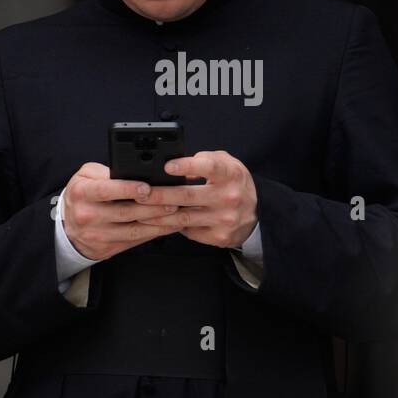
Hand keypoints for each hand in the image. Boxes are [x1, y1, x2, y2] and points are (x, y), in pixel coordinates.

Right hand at [61, 162, 181, 261]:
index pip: (105, 190)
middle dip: (153, 207)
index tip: (147, 188)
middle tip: (174, 200)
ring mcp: (97, 235)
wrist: (67, 228)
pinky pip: (134, 241)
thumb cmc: (82, 194)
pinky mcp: (107, 249)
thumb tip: (136, 172)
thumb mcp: (86, 176)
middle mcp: (88, 215)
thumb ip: (107, 172)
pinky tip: (167, 226)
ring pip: (133, 230)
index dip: (127, 189)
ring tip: (176, 215)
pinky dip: (153, 234)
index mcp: (82, 193)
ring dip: (158, 223)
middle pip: (125, 212)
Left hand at [134, 150, 257, 249]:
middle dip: (160, 194)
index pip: (208, 167)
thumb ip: (205, 159)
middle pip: (187, 196)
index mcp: (230, 174)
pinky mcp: (219, 237)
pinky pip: (189, 232)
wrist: (258, 214)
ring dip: (158, 216)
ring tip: (140, 211)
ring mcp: (224, 220)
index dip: (187, 166)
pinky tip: (159, 223)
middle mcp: (228, 197)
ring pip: (183, 218)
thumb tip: (176, 164)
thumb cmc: (235, 184)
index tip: (167, 166)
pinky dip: (172, 227)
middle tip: (140, 193)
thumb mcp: (228, 164)